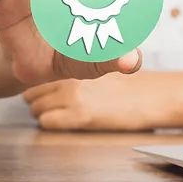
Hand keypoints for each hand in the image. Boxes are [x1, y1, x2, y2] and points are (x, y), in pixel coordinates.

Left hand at [22, 74, 168, 130]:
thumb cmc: (127, 82)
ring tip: (58, 108)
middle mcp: (70, 75)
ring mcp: (73, 96)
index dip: (38, 79)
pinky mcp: (79, 116)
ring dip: (42, 109)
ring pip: (35, 105)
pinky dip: (51, 122)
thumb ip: (79, 62)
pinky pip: (47, 121)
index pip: (38, 70)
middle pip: (32, 88)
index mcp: (74, 59)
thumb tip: (54, 63)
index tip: (41, 82)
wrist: (150, 98)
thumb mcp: (101, 63)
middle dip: (37, 95)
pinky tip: (64, 119)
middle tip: (50, 97)